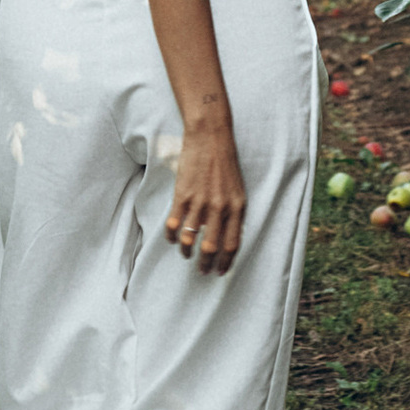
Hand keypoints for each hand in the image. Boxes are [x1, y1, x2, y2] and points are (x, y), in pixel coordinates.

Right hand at [164, 122, 245, 275]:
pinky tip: (171, 238)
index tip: (220, 271)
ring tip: (185, 253)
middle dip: (206, 264)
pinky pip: (174, 225)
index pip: (233, 244)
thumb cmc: (225, 163)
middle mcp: (220, 208)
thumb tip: (228, 235)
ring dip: (186, 251)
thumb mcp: (238, 189)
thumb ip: (234, 212)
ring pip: (190, 240)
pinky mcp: (183, 195)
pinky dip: (171, 237)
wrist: (210, 137)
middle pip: (211, 247)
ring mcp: (200, 202)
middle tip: (202, 270)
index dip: (226, 262)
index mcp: (237, 207)